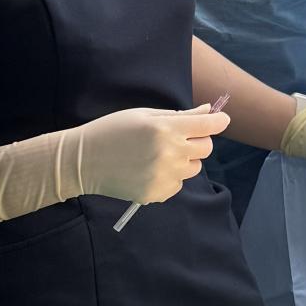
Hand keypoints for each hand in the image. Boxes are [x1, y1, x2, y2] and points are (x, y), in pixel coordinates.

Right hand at [74, 105, 230, 203]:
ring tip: (159, 155)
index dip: (218, 121)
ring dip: (184, 160)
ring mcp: (164, 176)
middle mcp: (169, 153)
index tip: (222, 119)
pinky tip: (149, 170)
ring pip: (193, 168)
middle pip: (206, 148)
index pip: (207, 126)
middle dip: (198, 141)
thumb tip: (208, 111)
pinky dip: (170, 177)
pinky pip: (178, 184)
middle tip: (178, 137)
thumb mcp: (144, 115)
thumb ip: (179, 115)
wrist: (84, 160)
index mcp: (166, 129)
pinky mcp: (157, 193)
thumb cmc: (114, 131)